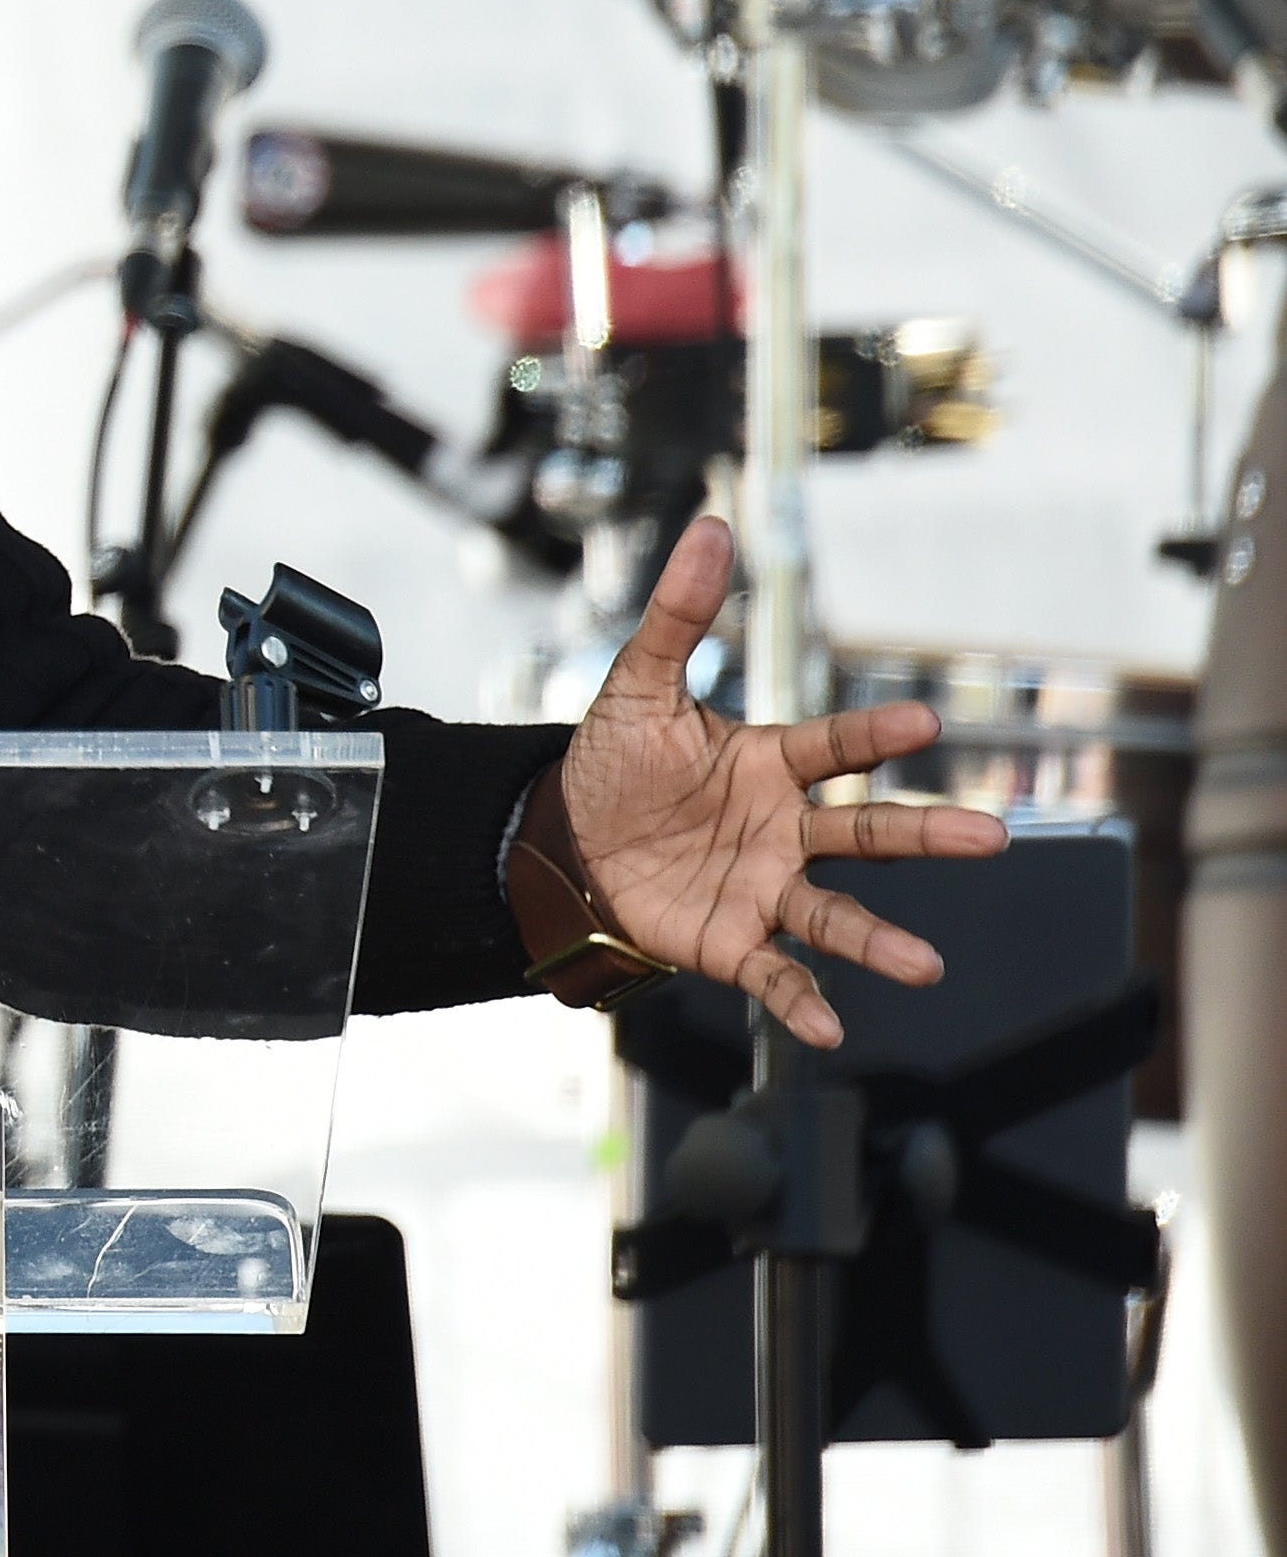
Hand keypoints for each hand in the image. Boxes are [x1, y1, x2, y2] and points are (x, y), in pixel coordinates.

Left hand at [550, 514, 1007, 1044]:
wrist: (564, 843)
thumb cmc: (613, 763)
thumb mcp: (637, 684)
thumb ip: (679, 614)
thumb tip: (710, 527)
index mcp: (768, 763)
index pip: (833, 747)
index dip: (874, 735)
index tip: (924, 722)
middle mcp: (782, 829)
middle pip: (864, 833)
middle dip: (924, 836)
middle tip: (991, 837)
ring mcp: (762, 889)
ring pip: (833, 913)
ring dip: (877, 941)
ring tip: (924, 965)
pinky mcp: (730, 941)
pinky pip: (774, 974)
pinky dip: (801, 1001)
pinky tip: (828, 1028)